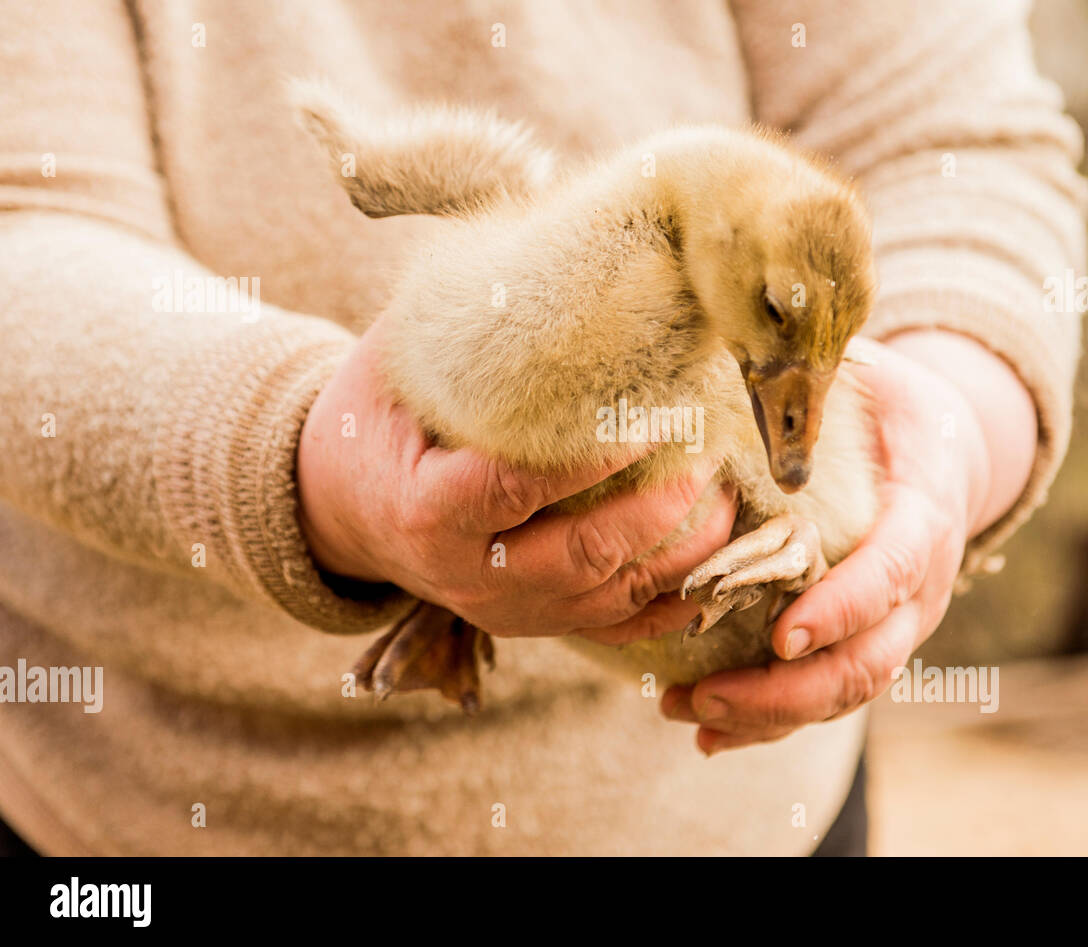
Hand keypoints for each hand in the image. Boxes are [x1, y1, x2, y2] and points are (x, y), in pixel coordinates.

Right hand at [297, 320, 737, 640]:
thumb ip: (465, 327)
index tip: (653, 413)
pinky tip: (719, 557)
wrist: (348, 508)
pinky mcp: (538, 625)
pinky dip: (676, 600)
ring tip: (728, 491)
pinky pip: (619, 627)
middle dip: (658, 507)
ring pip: (613, 595)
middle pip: (583, 554)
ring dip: (683, 549)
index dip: (591, 456)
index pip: (517, 487)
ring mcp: (508, 610)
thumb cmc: (377, 421)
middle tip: (710, 449)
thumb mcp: (396, 365)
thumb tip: (558, 255)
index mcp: (427, 512)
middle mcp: (469, 576)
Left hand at [661, 329, 1037, 752]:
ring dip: (772, 716)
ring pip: (849, 689)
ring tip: (691, 715)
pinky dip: (774, 722)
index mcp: (927, 508)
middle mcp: (923, 580)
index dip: (845, 606)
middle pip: (873, 656)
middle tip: (708, 694)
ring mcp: (900, 620)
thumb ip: (818, 375)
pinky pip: (830, 694)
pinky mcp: (869, 639)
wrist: (940, 447)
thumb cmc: (888, 404)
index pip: (896, 567)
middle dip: (790, 689)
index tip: (783, 635)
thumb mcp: (869, 373)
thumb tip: (743, 339)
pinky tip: (714, 731)